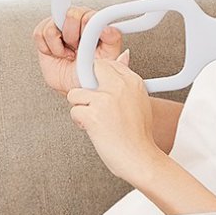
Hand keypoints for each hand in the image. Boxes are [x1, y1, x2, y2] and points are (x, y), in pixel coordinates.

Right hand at [32, 5, 123, 96]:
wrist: (75, 84)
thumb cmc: (92, 71)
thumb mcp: (109, 57)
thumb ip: (113, 39)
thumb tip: (109, 27)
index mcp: (94, 22)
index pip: (89, 14)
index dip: (87, 30)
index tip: (88, 44)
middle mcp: (77, 19)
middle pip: (71, 14)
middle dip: (73, 38)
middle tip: (78, 50)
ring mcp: (59, 25)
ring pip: (53, 26)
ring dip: (60, 46)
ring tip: (68, 53)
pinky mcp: (44, 32)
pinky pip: (40, 34)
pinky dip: (47, 48)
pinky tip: (58, 53)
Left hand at [66, 50, 158, 184]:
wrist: (140, 159)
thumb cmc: (138, 136)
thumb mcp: (140, 101)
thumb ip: (127, 80)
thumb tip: (124, 55)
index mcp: (133, 81)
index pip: (107, 64)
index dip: (99, 79)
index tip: (101, 92)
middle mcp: (119, 87)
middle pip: (90, 71)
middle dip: (87, 87)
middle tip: (94, 104)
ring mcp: (105, 100)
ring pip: (76, 93)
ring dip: (81, 108)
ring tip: (95, 121)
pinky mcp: (93, 115)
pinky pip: (74, 112)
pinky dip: (80, 123)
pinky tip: (93, 130)